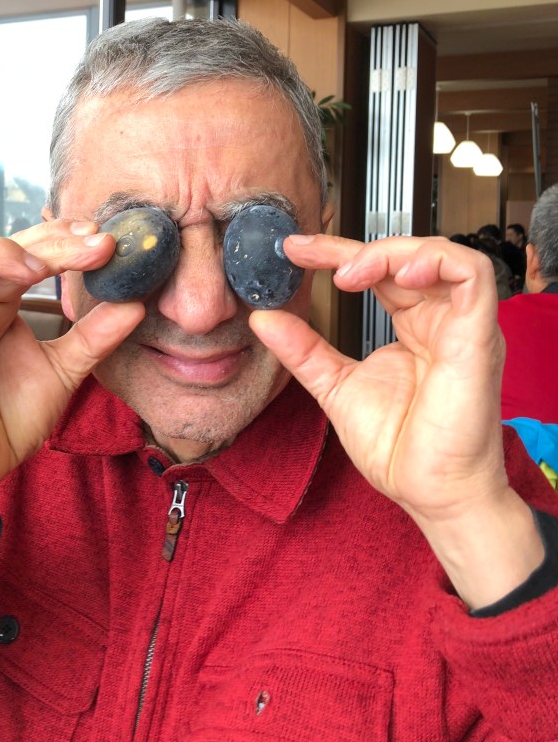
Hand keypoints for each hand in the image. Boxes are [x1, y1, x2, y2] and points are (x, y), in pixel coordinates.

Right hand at [0, 221, 143, 592]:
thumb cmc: (11, 416)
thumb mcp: (65, 370)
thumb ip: (95, 336)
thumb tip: (137, 304)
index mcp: (1, 302)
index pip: (27, 251)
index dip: (60, 237)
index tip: (102, 239)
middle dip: (42, 240)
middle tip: (86, 246)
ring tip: (32, 271)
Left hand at [250, 234, 542, 606]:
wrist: (428, 493)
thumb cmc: (398, 448)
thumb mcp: (336, 387)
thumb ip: (304, 350)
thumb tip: (263, 317)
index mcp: (414, 328)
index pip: (379, 272)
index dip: (337, 253)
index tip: (294, 250)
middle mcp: (441, 321)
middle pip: (405, 256)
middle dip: (354, 247)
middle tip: (309, 254)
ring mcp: (462, 326)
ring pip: (442, 255)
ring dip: (393, 251)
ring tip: (350, 271)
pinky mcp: (478, 335)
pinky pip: (473, 275)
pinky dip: (435, 262)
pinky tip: (398, 274)